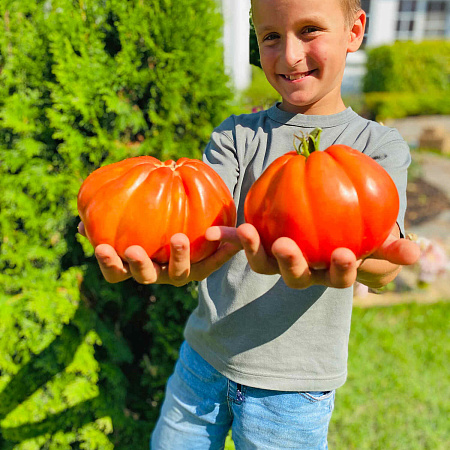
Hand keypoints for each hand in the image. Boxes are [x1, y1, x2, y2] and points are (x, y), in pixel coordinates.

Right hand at [78, 223, 241, 285]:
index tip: (101, 248)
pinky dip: (220, 252)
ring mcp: (180, 272)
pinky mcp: (203, 268)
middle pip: (146, 276)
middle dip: (138, 266)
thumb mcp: (129, 215)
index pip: (116, 272)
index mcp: (136, 264)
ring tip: (178, 238)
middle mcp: (157, 272)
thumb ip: (109, 216)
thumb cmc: (150, 219)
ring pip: (180, 273)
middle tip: (133, 250)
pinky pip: (211, 263)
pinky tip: (228, 238)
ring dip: (178, 257)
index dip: (108, 264)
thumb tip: (80, 222)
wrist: (186, 223)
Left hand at [236, 223, 419, 289]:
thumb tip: (418, 252)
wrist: (320, 222)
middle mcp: (299, 271)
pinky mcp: (255, 247)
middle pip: (294, 275)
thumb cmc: (350, 234)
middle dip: (291, 264)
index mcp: (327, 272)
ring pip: (263, 262)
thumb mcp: (371, 238)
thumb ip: (390, 246)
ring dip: (252, 249)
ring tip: (245, 231)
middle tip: (287, 247)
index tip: (344, 253)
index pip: (337, 277)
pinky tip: (214, 229)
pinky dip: (227, 237)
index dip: (341, 269)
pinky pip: (241, 242)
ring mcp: (275, 261)